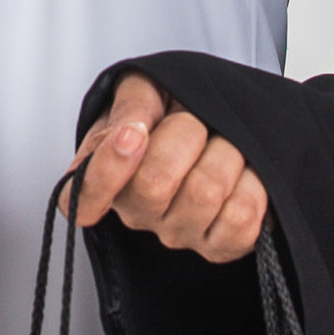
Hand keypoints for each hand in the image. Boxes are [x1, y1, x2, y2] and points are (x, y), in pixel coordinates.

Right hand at [70, 70, 266, 263]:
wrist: (225, 121)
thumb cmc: (177, 109)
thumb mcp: (146, 88)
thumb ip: (130, 105)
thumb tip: (128, 132)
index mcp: (105, 175)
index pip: (81, 196)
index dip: (109, 167)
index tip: (134, 133)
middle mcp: (136, 213)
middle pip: (154, 182)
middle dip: (187, 134)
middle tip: (194, 122)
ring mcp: (178, 234)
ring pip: (205, 194)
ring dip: (225, 152)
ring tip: (221, 144)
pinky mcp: (219, 246)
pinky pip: (241, 216)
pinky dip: (252, 182)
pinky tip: (242, 173)